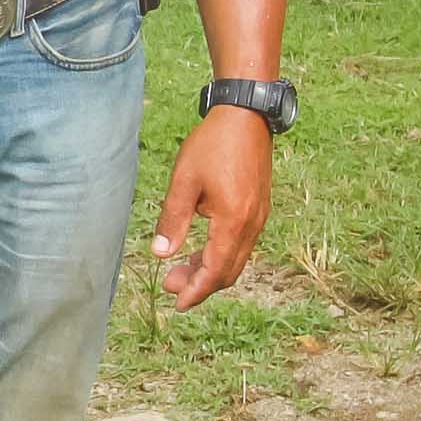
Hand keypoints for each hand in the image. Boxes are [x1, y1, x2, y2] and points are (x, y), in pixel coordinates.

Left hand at [149, 107, 273, 309]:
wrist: (245, 116)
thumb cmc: (213, 144)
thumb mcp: (184, 181)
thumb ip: (172, 219)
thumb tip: (161, 254)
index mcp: (233, 221)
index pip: (216, 270)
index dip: (196, 290)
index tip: (178, 304)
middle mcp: (252, 224)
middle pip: (228, 271)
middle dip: (200, 284)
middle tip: (171, 285)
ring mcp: (259, 217)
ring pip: (236, 258)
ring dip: (210, 269)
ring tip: (180, 268)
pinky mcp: (259, 208)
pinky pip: (241, 243)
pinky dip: (221, 253)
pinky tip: (201, 248)